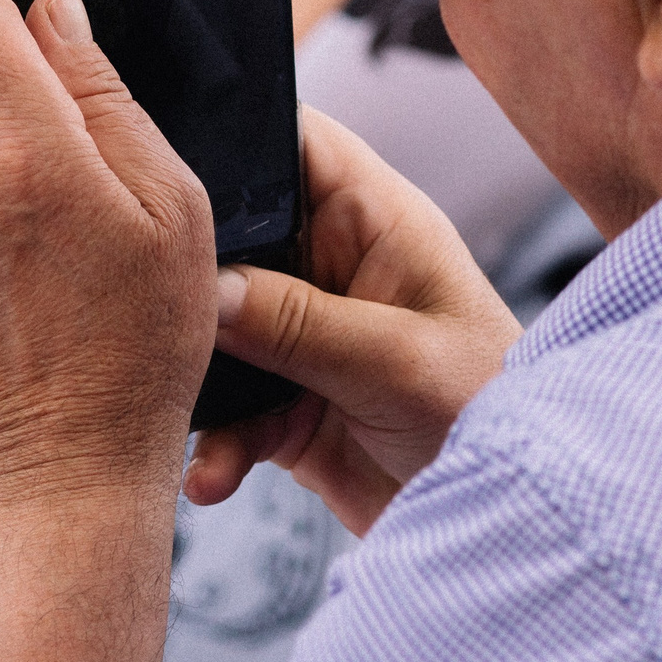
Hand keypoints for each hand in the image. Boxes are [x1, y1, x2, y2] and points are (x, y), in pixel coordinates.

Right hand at [186, 108, 519, 533]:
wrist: (511, 523)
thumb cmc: (495, 412)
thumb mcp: (397, 360)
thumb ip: (299, 323)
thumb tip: (206, 287)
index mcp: (374, 222)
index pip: (292, 142)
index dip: (229, 137)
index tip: (157, 166)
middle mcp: (333, 269)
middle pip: (232, 236)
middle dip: (186, 276)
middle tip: (149, 312)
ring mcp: (307, 337)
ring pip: (216, 329)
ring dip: (198, 377)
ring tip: (182, 413)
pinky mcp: (290, 405)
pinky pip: (229, 410)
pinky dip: (217, 443)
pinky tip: (214, 476)